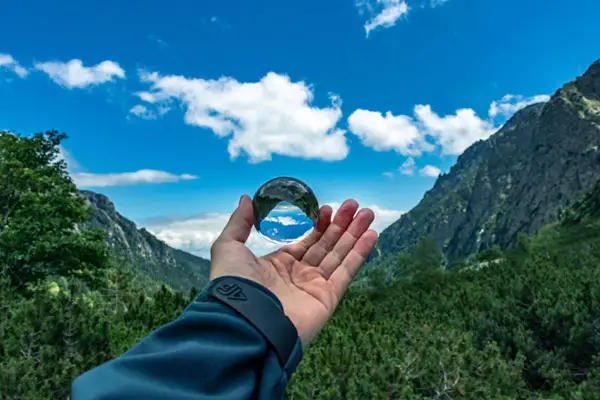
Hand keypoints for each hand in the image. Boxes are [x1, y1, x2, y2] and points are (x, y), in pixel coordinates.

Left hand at [210, 195, 376, 346]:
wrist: (244, 321)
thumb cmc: (234, 285)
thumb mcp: (228, 247)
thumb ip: (239, 223)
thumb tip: (246, 198)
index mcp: (277, 265)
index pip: (305, 242)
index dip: (319, 225)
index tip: (328, 208)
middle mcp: (298, 276)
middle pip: (326, 246)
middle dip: (342, 226)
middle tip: (356, 205)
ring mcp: (314, 288)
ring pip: (340, 256)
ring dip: (355, 235)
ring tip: (369, 213)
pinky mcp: (327, 299)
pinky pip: (346, 272)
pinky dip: (360, 254)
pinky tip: (371, 235)